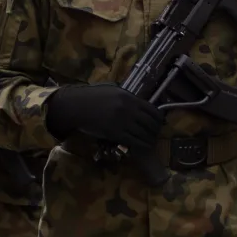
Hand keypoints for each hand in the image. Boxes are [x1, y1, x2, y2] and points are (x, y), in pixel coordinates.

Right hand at [45, 84, 164, 152]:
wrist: (76, 107)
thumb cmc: (92, 97)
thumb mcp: (113, 90)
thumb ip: (127, 96)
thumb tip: (140, 103)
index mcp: (129, 97)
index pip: (152, 109)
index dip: (158, 118)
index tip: (160, 123)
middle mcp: (128, 109)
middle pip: (150, 123)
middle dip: (155, 130)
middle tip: (156, 134)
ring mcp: (122, 122)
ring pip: (143, 133)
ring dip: (149, 139)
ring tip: (151, 141)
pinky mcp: (115, 134)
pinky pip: (133, 141)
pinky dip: (141, 145)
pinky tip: (144, 146)